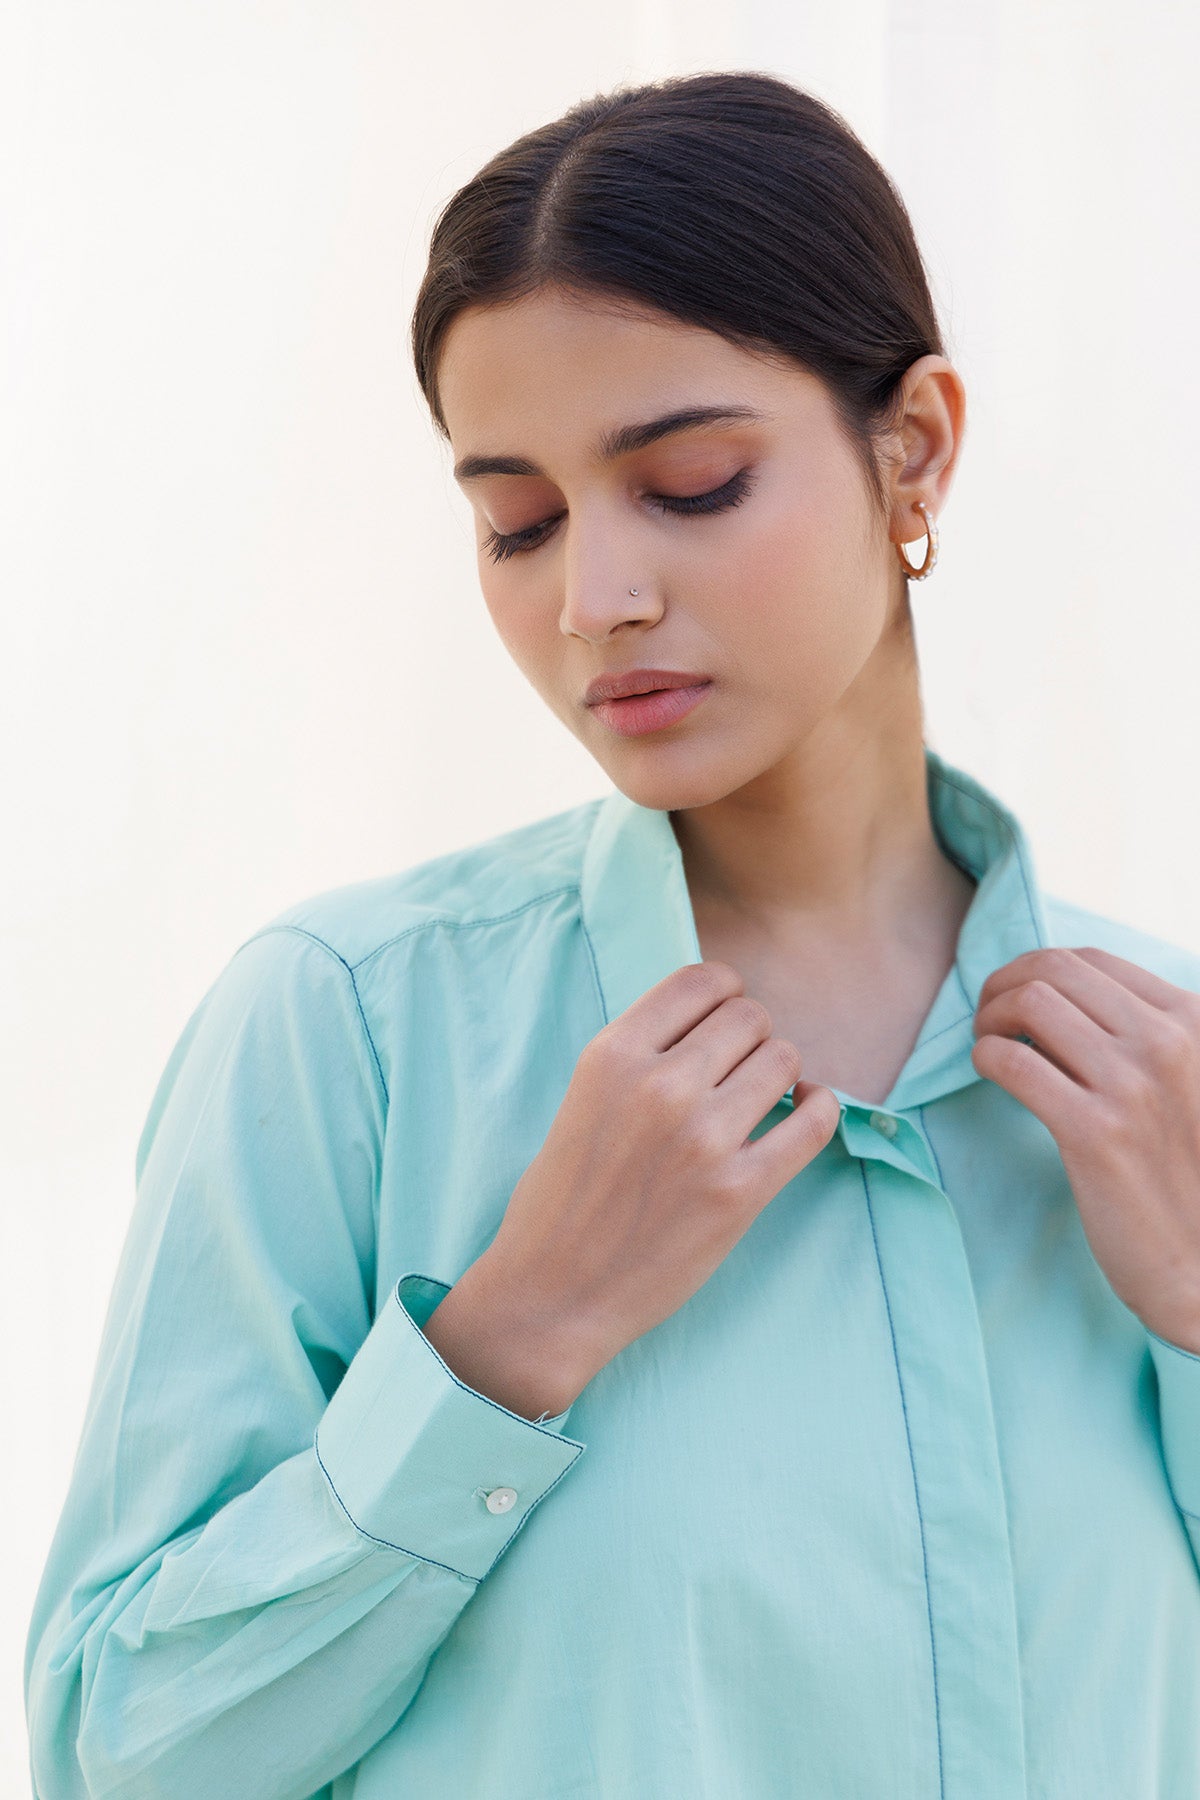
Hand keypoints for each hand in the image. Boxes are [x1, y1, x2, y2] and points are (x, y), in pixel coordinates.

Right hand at [472, 960, 841, 1399]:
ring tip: (763, 1099)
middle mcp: (660, 1086)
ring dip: (781, 1074)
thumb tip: (713, 1022)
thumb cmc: (561, 1199)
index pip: (701, 981)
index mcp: (613, 1056)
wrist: (552, 1294)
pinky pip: (815, 1122)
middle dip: (752, 1037)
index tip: (726, 1016)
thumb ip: (640, 1056)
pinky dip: (821, 1108)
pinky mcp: (741, 1190)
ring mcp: (704, 1138)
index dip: (726, 992)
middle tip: (739, 1069)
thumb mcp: (583, 1097)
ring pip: (784, 1059)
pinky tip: (806, 1111)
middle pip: (750, 1017)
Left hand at [970, 946, 1199, 1352]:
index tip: (1016, 997)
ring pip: (1029, 1004)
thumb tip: (1064, 995)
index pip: (1091, 960)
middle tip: (988, 1015)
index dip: (1036, 969)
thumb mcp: (1188, 1080)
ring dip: (989, 1016)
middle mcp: (1166, 1044)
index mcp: (1191, 1022)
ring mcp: (1131, 1086)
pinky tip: (990, 1074)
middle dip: (1003, 981)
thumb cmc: (1185, 1169)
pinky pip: (1012, 1062)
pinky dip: (985, 1057)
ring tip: (987, 1044)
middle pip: (1054, 969)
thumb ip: (1145, 1035)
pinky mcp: (1094, 1132)